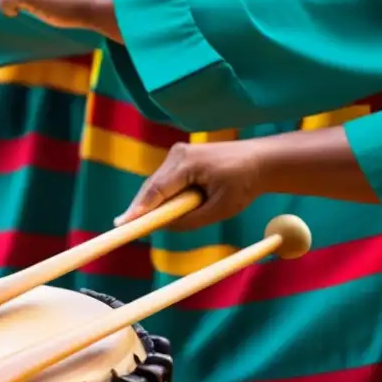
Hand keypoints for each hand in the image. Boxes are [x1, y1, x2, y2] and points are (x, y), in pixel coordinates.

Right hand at [114, 141, 264, 230]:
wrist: (260, 161)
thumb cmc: (245, 183)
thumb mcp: (220, 209)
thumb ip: (191, 220)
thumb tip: (165, 227)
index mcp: (189, 162)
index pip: (157, 189)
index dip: (139, 209)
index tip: (123, 224)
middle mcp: (179, 153)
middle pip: (152, 186)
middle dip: (140, 207)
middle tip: (121, 228)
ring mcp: (179, 153)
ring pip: (157, 183)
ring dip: (152, 202)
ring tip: (135, 222)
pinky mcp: (182, 158)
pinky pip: (166, 180)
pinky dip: (162, 195)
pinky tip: (154, 211)